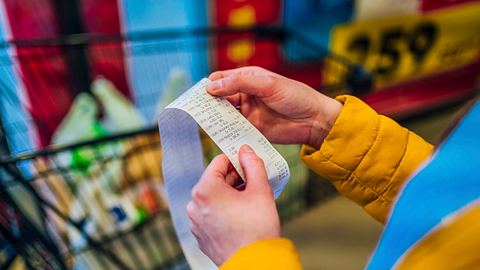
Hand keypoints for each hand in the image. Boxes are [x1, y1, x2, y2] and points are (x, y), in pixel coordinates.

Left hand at [187, 145, 279, 264]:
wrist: (254, 264)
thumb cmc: (257, 228)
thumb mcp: (260, 190)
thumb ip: (253, 164)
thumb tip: (246, 150)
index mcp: (205, 189)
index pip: (219, 161)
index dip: (237, 160)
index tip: (250, 163)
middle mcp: (194, 204)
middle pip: (215, 180)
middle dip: (235, 179)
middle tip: (254, 182)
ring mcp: (196, 222)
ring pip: (213, 198)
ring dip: (230, 195)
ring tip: (250, 201)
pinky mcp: (201, 236)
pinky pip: (211, 214)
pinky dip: (224, 211)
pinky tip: (241, 217)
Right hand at [207, 66, 342, 148]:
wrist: (314, 120)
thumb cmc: (295, 96)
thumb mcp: (267, 84)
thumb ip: (239, 83)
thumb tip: (211, 87)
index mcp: (248, 79)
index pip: (221, 79)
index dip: (209, 85)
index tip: (198, 95)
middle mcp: (245, 95)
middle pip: (219, 98)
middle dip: (208, 104)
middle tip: (197, 111)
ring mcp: (247, 113)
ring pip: (224, 115)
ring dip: (215, 119)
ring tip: (205, 124)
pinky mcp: (252, 130)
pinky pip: (234, 130)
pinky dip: (226, 132)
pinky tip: (219, 135)